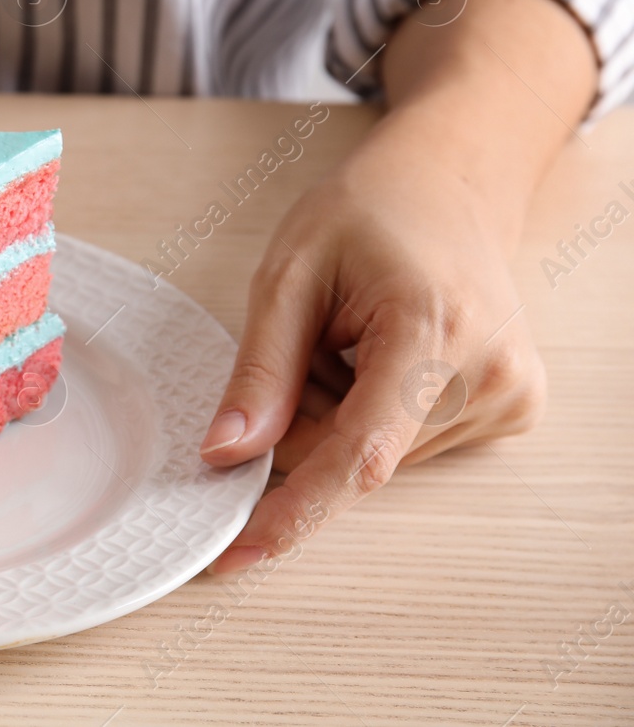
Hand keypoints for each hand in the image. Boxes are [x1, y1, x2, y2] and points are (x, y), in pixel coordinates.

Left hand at [198, 110, 548, 571]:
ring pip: (375, 457)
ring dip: (336, 412)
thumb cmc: (367, 213)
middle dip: (301, 420)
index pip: (359, 454)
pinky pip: (406, 445)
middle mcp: (489, 373)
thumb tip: (226, 454)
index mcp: (433, 329)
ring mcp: (509, 396)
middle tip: (306, 341)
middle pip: (353, 456)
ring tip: (352, 336)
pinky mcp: (512, 410)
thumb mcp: (289, 274)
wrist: (446, 184)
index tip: (237, 553)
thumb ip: (261, 370)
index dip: (293, 511)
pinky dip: (371, 412)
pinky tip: (382, 353)